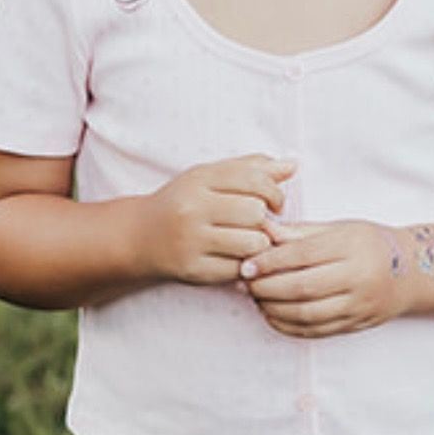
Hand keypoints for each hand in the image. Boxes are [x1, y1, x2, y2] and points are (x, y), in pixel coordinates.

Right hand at [144, 154, 295, 284]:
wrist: (141, 237)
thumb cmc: (185, 204)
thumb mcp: (211, 178)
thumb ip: (251, 169)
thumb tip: (292, 165)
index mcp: (199, 179)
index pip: (254, 179)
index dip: (275, 192)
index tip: (275, 203)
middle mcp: (192, 208)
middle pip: (256, 212)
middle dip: (265, 220)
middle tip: (258, 225)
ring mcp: (191, 240)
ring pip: (252, 243)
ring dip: (258, 244)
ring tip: (247, 242)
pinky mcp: (193, 269)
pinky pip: (238, 269)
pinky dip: (243, 265)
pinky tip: (233, 257)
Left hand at [241, 215, 409, 336]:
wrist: (412, 272)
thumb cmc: (369, 244)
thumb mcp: (339, 229)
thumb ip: (299, 233)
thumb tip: (261, 230)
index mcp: (352, 246)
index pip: (302, 255)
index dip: (269, 261)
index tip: (246, 265)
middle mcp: (358, 277)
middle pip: (301, 287)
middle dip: (266, 287)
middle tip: (246, 284)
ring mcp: (358, 305)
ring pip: (306, 314)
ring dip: (273, 309)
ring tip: (256, 298)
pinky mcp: (356, 324)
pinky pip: (315, 331)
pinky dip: (287, 325)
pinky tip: (273, 314)